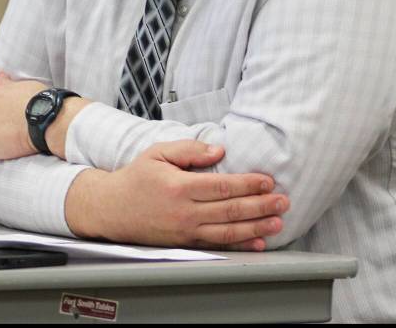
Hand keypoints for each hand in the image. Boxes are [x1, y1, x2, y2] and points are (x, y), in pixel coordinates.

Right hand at [66, 140, 288, 250]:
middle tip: (283, 202)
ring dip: (256, 228)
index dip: (248, 184)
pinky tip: (257, 243)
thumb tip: (219, 150)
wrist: (112, 209)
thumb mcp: (158, 153)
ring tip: (277, 223)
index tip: (267, 181)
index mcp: (179, 187)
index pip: (222, 186)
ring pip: (227, 232)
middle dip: (260, 206)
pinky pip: (217, 245)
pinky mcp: (185, 243)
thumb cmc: (137, 178)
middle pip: (230, 210)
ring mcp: (185, 231)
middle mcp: (184, 212)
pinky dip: (239, 246)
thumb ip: (189, 149)